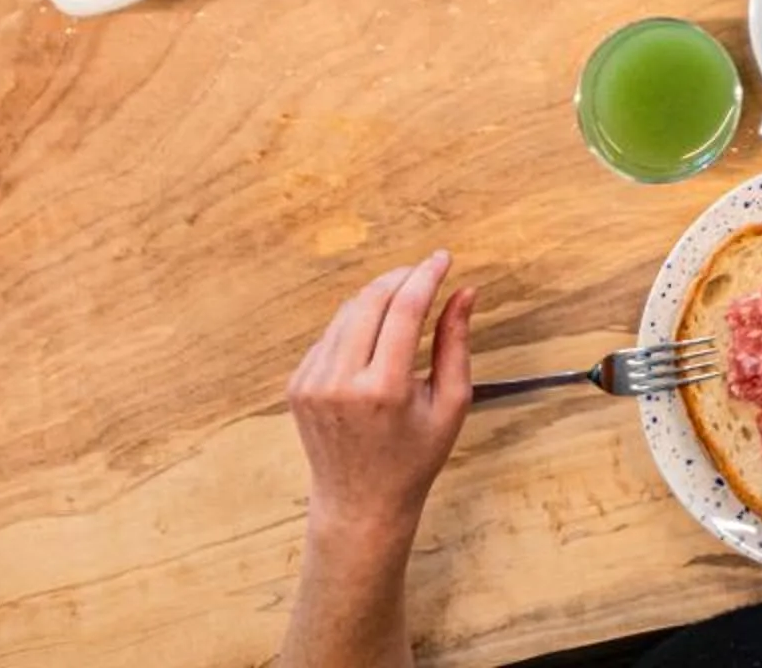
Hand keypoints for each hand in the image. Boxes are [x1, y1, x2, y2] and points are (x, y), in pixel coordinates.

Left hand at [288, 252, 475, 551]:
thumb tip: (464, 292)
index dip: (426, 275)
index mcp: (383, 389)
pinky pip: (330, 335)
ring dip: (378, 296)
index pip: (404, 309)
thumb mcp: (451, 404)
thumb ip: (456, 343)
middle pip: (370, 301)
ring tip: (405, 297)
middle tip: (425, 271)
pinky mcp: (297, 385)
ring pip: (347, 313)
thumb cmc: (414, 458)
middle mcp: (341, 382)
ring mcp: (312, 383)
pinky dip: (355, 323)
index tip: (443, 258)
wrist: (360, 503)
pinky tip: (376, 335)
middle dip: (400, 277)